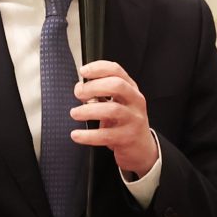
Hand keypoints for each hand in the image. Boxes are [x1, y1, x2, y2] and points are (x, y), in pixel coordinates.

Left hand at [72, 60, 159, 177]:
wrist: (142, 148)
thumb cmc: (126, 122)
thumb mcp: (119, 103)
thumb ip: (103, 93)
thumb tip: (80, 87)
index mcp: (131, 89)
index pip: (117, 71)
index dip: (98, 68)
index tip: (83, 71)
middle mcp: (135, 102)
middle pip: (117, 86)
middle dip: (94, 87)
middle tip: (79, 93)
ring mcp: (134, 120)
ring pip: (112, 110)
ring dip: (89, 110)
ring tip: (75, 113)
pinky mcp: (128, 138)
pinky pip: (106, 135)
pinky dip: (88, 135)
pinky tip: (76, 135)